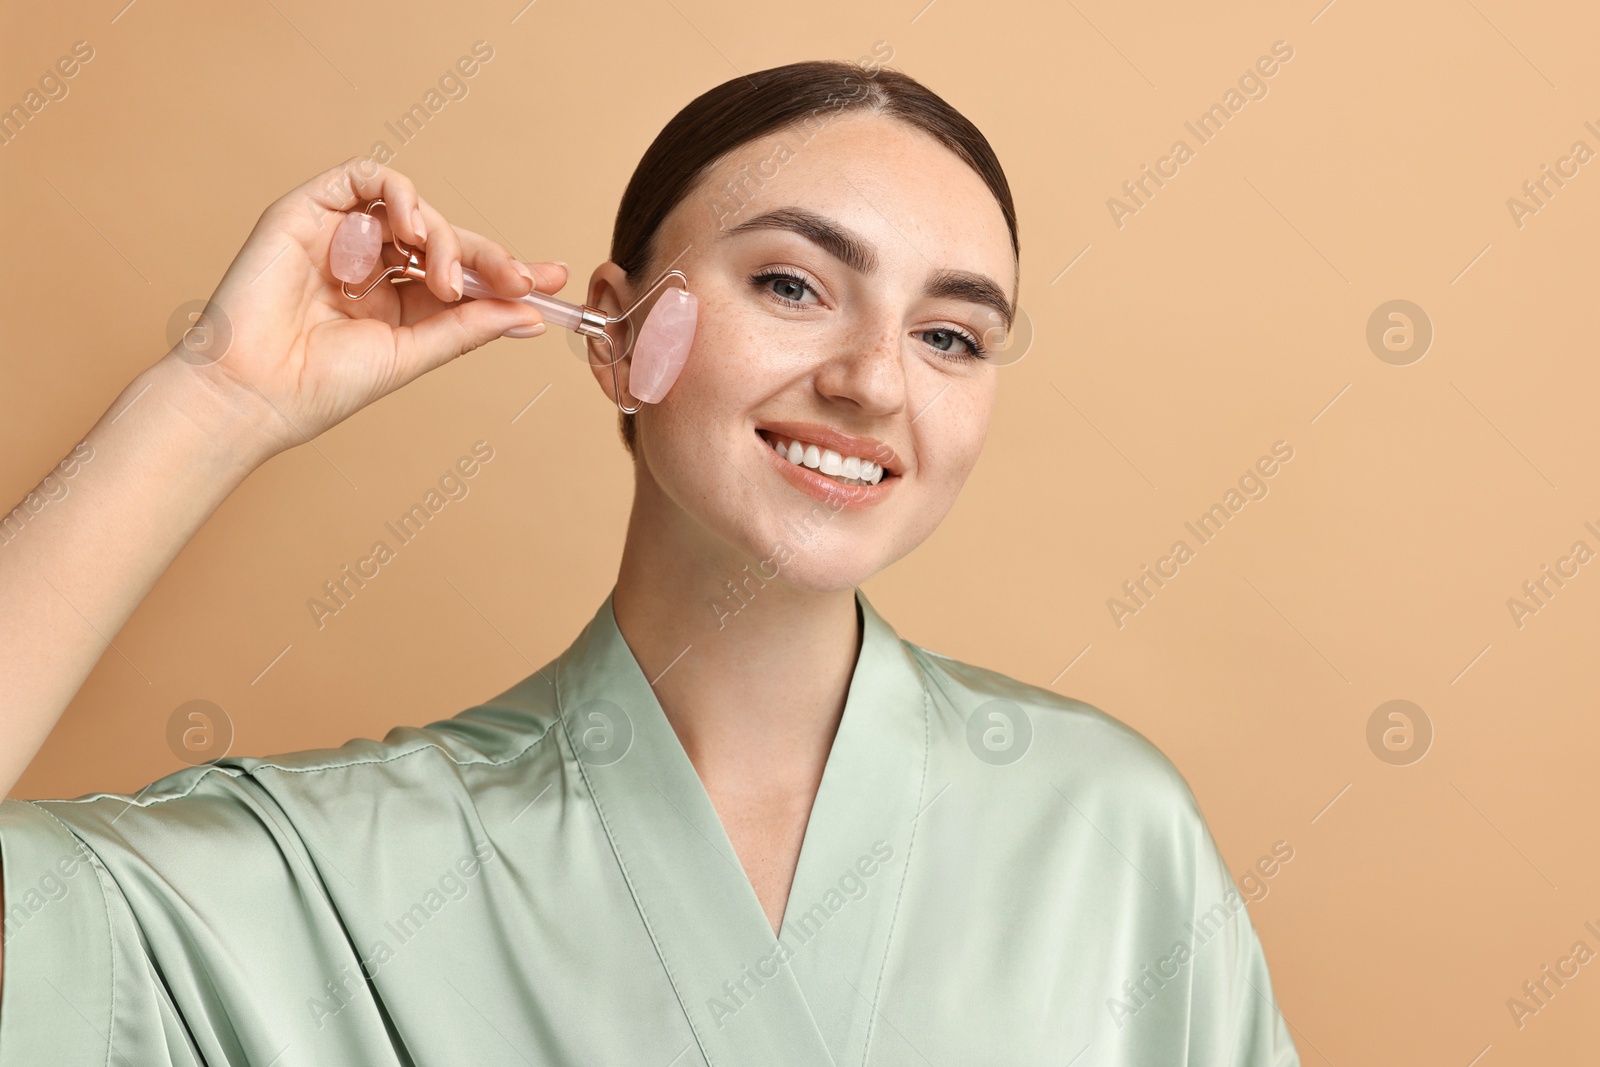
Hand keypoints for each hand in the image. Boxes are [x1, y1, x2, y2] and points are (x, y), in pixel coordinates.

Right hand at [170, 157, 564, 464]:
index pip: (461, 272)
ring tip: (441, 277)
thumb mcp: (412, 355)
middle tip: (518, 279)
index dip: (505, 269)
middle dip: (486, 255)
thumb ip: (467, 328)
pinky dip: (399, 194)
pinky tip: (410, 230)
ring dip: (441, 235)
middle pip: (443, 238)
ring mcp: (341, 235)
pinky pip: (365, 176)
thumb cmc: (320, 386)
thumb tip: (530, 313)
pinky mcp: (309, 210)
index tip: (553, 278)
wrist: (254, 392)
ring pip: (411, 207)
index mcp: (395, 302)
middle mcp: (371, 264)